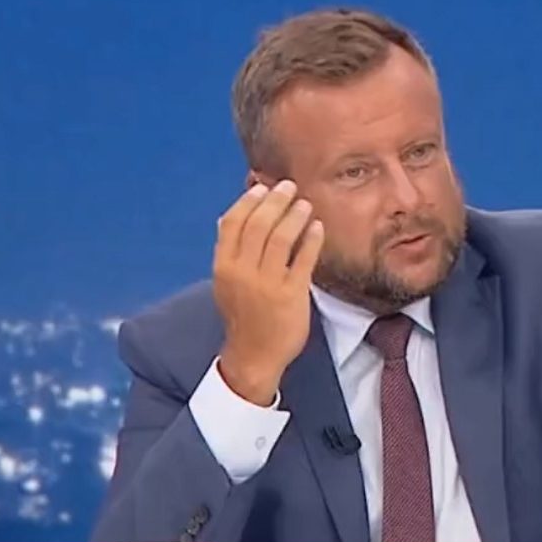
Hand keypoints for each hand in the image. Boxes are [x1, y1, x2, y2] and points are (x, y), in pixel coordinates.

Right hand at [212, 180, 324, 405]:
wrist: (254, 355)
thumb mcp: (225, 282)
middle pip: (259, 224)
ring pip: (281, 238)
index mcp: (223, 267)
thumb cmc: (243, 315)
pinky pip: (303, 260)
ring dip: (295, 215)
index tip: (263, 187)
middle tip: (290, 187)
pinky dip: (311, 239)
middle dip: (276, 200)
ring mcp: (267, 284)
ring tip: (306, 204)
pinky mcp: (291, 295)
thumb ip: (228, 251)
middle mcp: (242, 273)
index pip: (233, 223)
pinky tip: (317, 228)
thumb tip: (226, 217)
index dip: (249, 201)